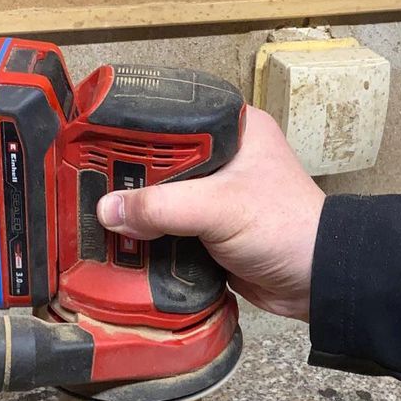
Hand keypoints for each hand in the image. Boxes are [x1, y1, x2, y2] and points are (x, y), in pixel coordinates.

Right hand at [96, 108, 323, 320]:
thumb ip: (162, 207)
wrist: (315, 282)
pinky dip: (149, 235)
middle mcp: (223, 156)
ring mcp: (216, 194)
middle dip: (127, 177)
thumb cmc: (284, 228)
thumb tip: (107, 210)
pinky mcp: (211, 229)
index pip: (169, 118)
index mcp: (233, 129)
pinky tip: (120, 239)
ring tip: (95, 213)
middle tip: (85, 184)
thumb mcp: (220, 208)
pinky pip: (169, 227)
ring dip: (136, 210)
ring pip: (162, 196)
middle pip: (159, 160)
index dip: (132, 132)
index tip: (92, 144)